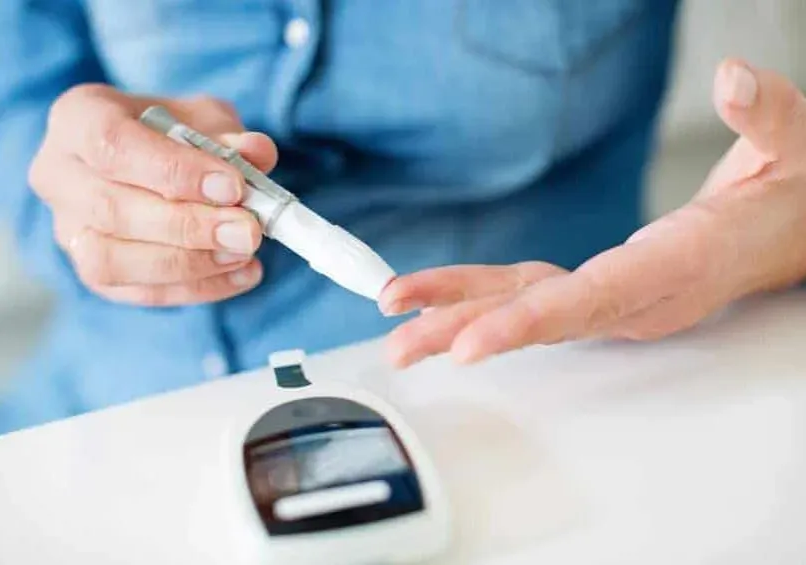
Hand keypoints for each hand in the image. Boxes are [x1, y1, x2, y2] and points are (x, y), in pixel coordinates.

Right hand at [29, 84, 277, 305]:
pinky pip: (137, 292)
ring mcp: (67, 229)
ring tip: (243, 253)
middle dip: (188, 226)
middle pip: (111, 209)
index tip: (232, 186)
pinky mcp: (91, 272)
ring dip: (189, 264)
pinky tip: (241, 274)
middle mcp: (58, 174)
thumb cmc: (175, 134)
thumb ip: (230, 136)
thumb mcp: (206, 119)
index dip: (175, 170)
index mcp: (78, 118)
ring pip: (112, 260)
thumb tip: (257, 153)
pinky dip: (196, 288)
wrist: (154, 162)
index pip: (112, 144)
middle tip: (248, 231)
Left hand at [380, 59, 805, 367]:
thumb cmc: (785, 200)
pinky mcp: (596, 288)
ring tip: (398, 322)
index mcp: (677, 267)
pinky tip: (435, 301)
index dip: (529, 322)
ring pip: (525, 310)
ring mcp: (612, 298)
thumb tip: (734, 79)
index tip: (469, 344)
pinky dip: (479, 297)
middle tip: (400, 345)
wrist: (788, 235)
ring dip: (457, 317)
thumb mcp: (794, 147)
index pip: (594, 299)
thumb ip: (768, 116)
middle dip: (468, 330)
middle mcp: (635, 296)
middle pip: (541, 318)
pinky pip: (529, 294)